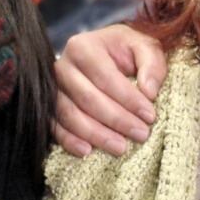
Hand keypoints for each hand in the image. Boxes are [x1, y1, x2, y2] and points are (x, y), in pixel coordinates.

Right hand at [51, 25, 166, 157]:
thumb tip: (149, 91)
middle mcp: (62, 66)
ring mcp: (52, 88)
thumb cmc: (125, 52)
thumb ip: (151, 64)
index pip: (106, 77)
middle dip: (117, 120)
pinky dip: (69, 141)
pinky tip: (87, 152)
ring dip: (96, 134)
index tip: (149, 116)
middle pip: (87, 98)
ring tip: (121, 148)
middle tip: (140, 134)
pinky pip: (55, 127)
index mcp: (83, 47)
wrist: (102, 55)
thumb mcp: (144, 47)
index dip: (128, 99)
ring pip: (70, 115)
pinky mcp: (48, 107)